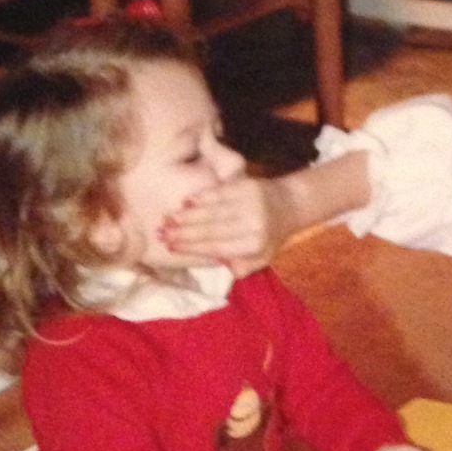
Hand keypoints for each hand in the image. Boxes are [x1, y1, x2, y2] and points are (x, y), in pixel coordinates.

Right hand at [162, 174, 288, 276]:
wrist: (289, 204)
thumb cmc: (271, 236)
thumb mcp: (262, 258)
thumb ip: (242, 265)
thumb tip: (220, 264)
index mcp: (256, 245)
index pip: (217, 247)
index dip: (193, 248)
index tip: (172, 248)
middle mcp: (253, 223)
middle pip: (211, 229)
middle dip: (183, 232)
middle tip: (161, 234)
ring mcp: (249, 202)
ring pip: (211, 210)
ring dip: (187, 216)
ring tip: (167, 220)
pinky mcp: (245, 185)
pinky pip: (217, 193)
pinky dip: (200, 198)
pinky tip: (184, 203)